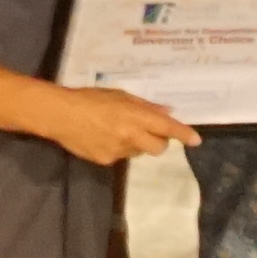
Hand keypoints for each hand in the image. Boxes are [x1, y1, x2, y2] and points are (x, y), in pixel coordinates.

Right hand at [37, 84, 195, 169]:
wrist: (60, 115)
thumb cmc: (90, 99)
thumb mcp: (120, 96)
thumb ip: (145, 106)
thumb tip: (167, 113)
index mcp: (136, 117)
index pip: (167, 128)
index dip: (183, 134)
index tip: (196, 140)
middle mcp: (131, 137)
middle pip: (158, 148)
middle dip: (158, 141)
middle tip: (148, 131)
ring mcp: (118, 152)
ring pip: (137, 152)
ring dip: (135, 143)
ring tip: (115, 130)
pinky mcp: (105, 161)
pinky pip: (120, 156)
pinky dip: (117, 148)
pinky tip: (102, 137)